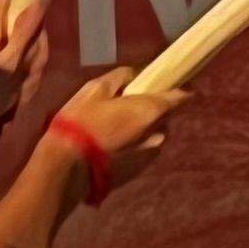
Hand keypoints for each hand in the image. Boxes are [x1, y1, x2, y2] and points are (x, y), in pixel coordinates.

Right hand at [50, 70, 185, 196]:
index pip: (184, 95)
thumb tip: (137, 74)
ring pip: (152, 136)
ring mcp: (149, 157)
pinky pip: (140, 153)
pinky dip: (130, 148)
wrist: (64, 170)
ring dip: (140, 131)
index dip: (180, 86)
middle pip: (164, 116)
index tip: (169, 82)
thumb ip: (122, 76)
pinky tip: (108, 149)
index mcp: (153, 110)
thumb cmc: (80, 124)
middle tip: (126, 108)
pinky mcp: (136, 173)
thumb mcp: (95, 89)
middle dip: (151, 110)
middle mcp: (159, 134)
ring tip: (113, 131)